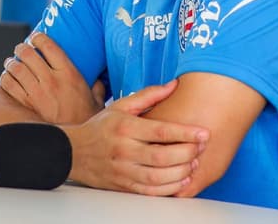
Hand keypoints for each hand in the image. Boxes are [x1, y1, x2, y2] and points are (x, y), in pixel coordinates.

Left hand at [0, 32, 103, 124]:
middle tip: (20, 48)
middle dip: (21, 48)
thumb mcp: (97, 100)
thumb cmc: (86, 120)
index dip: (38, 37)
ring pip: (16, 68)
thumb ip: (97, 88)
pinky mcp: (27, 104)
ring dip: (11, 62)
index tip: (35, 37)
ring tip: (11, 62)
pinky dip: (6, 79)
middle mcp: (51, 80)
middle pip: (28, 53)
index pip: (48, 45)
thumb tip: (98, 81)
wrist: (75, 143)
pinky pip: (10, 85)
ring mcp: (37, 92)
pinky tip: (8, 78)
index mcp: (69, 73)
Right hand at [62, 80, 209, 195]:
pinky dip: (168, 189)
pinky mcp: (123, 186)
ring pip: (157, 177)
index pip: (160, 131)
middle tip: (201, 148)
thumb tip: (174, 84)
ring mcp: (122, 170)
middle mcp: (123, 150)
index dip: (185, 133)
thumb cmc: (101, 127)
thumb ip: (149, 95)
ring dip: (180, 173)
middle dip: (186, 153)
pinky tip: (181, 181)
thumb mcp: (121, 106)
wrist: (73, 153)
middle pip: (161, 156)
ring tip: (194, 164)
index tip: (204, 133)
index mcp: (125, 127)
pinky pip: (149, 192)